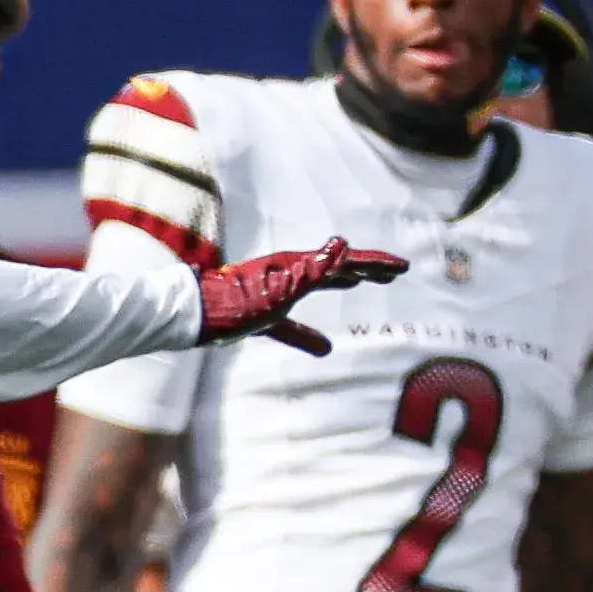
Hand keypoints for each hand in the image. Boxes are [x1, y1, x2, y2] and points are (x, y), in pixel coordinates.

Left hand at [198, 238, 408, 355]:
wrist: (191, 318)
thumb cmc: (235, 304)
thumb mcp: (280, 289)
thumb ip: (314, 270)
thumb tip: (343, 244)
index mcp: (297, 266)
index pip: (345, 260)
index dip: (375, 263)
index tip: (401, 267)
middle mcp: (286, 274)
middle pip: (333, 267)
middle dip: (364, 268)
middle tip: (391, 272)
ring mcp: (271, 293)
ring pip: (314, 286)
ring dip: (340, 283)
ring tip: (361, 284)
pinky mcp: (256, 316)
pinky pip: (290, 325)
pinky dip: (308, 333)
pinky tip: (323, 347)